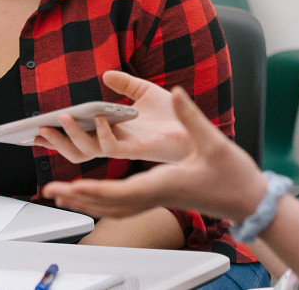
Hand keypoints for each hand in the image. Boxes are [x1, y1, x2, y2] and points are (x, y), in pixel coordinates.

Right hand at [35, 71, 192, 163]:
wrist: (194, 121)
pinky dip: (103, 134)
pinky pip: (113, 148)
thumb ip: (125, 84)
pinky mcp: (137, 150)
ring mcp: (124, 148)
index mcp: (112, 132)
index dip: (57, 137)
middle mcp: (115, 143)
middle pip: (77, 150)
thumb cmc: (172, 112)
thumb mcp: (144, 91)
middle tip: (37, 131)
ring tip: (59, 120)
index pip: (78, 139)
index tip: (35, 129)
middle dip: (55, 143)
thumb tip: (105, 75)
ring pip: (89, 152)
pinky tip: (99, 119)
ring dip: (72, 139)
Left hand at [42, 86, 267, 223]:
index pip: (119, 192)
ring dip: (87, 200)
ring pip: (114, 207)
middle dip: (79, 197)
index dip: (92, 189)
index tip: (70, 186)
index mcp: (162, 183)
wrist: (247, 200)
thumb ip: (190, 115)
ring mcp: (157, 199)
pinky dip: (105, 200)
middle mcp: (155, 195)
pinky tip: (96, 194)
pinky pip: (124, 204)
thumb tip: (176, 92)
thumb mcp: (212, 139)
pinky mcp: (160, 197)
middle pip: (108, 203)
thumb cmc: (231, 174)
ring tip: (64, 195)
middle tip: (52, 194)